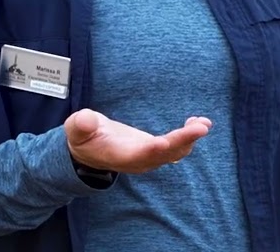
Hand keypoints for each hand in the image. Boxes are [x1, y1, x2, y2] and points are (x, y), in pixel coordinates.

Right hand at [64, 109, 212, 173]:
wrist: (89, 149)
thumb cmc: (83, 137)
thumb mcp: (76, 129)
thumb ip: (81, 125)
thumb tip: (85, 119)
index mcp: (119, 155)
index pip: (139, 155)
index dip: (153, 149)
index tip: (166, 142)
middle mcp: (138, 160)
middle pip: (164, 154)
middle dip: (183, 141)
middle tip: (200, 127)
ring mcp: (149, 157)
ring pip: (174, 152)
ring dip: (190, 139)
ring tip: (204, 123)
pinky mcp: (155, 150)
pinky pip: (176, 147)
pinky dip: (188, 136)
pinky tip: (199, 122)